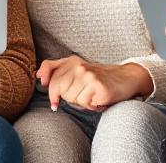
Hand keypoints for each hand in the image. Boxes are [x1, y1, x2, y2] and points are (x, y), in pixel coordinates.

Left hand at [37, 56, 152, 111]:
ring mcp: (89, 75)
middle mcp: (79, 66)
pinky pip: (85, 103)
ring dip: (81, 102)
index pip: (49, 68)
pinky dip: (91, 105)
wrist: (126, 78)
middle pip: (58, 88)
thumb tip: (39, 77)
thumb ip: (56, 70)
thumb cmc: (98, 78)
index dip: (48, 84)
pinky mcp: (99, 86)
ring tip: (91, 95)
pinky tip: (98, 99)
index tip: (53, 97)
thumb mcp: (76, 70)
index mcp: (72, 61)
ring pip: (71, 98)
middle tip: (82, 94)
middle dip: (68, 97)